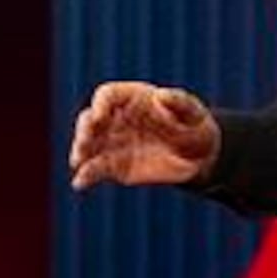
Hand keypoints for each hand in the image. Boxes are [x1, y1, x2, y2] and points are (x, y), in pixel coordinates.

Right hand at [67, 82, 219, 189]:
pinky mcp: (113, 166)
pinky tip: (80, 183)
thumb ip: (179, 102)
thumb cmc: (194, 126)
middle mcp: (116, 119)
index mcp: (132, 99)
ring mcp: (112, 143)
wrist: (198, 157)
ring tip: (78, 161)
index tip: (100, 116)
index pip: (107, 96)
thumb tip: (162, 95)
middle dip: (84, 129)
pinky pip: (95, 169)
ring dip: (80, 152)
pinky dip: (86, 176)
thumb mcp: (193, 113)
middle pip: (89, 119)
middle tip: (85, 141)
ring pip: (88, 145)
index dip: (100, 104)